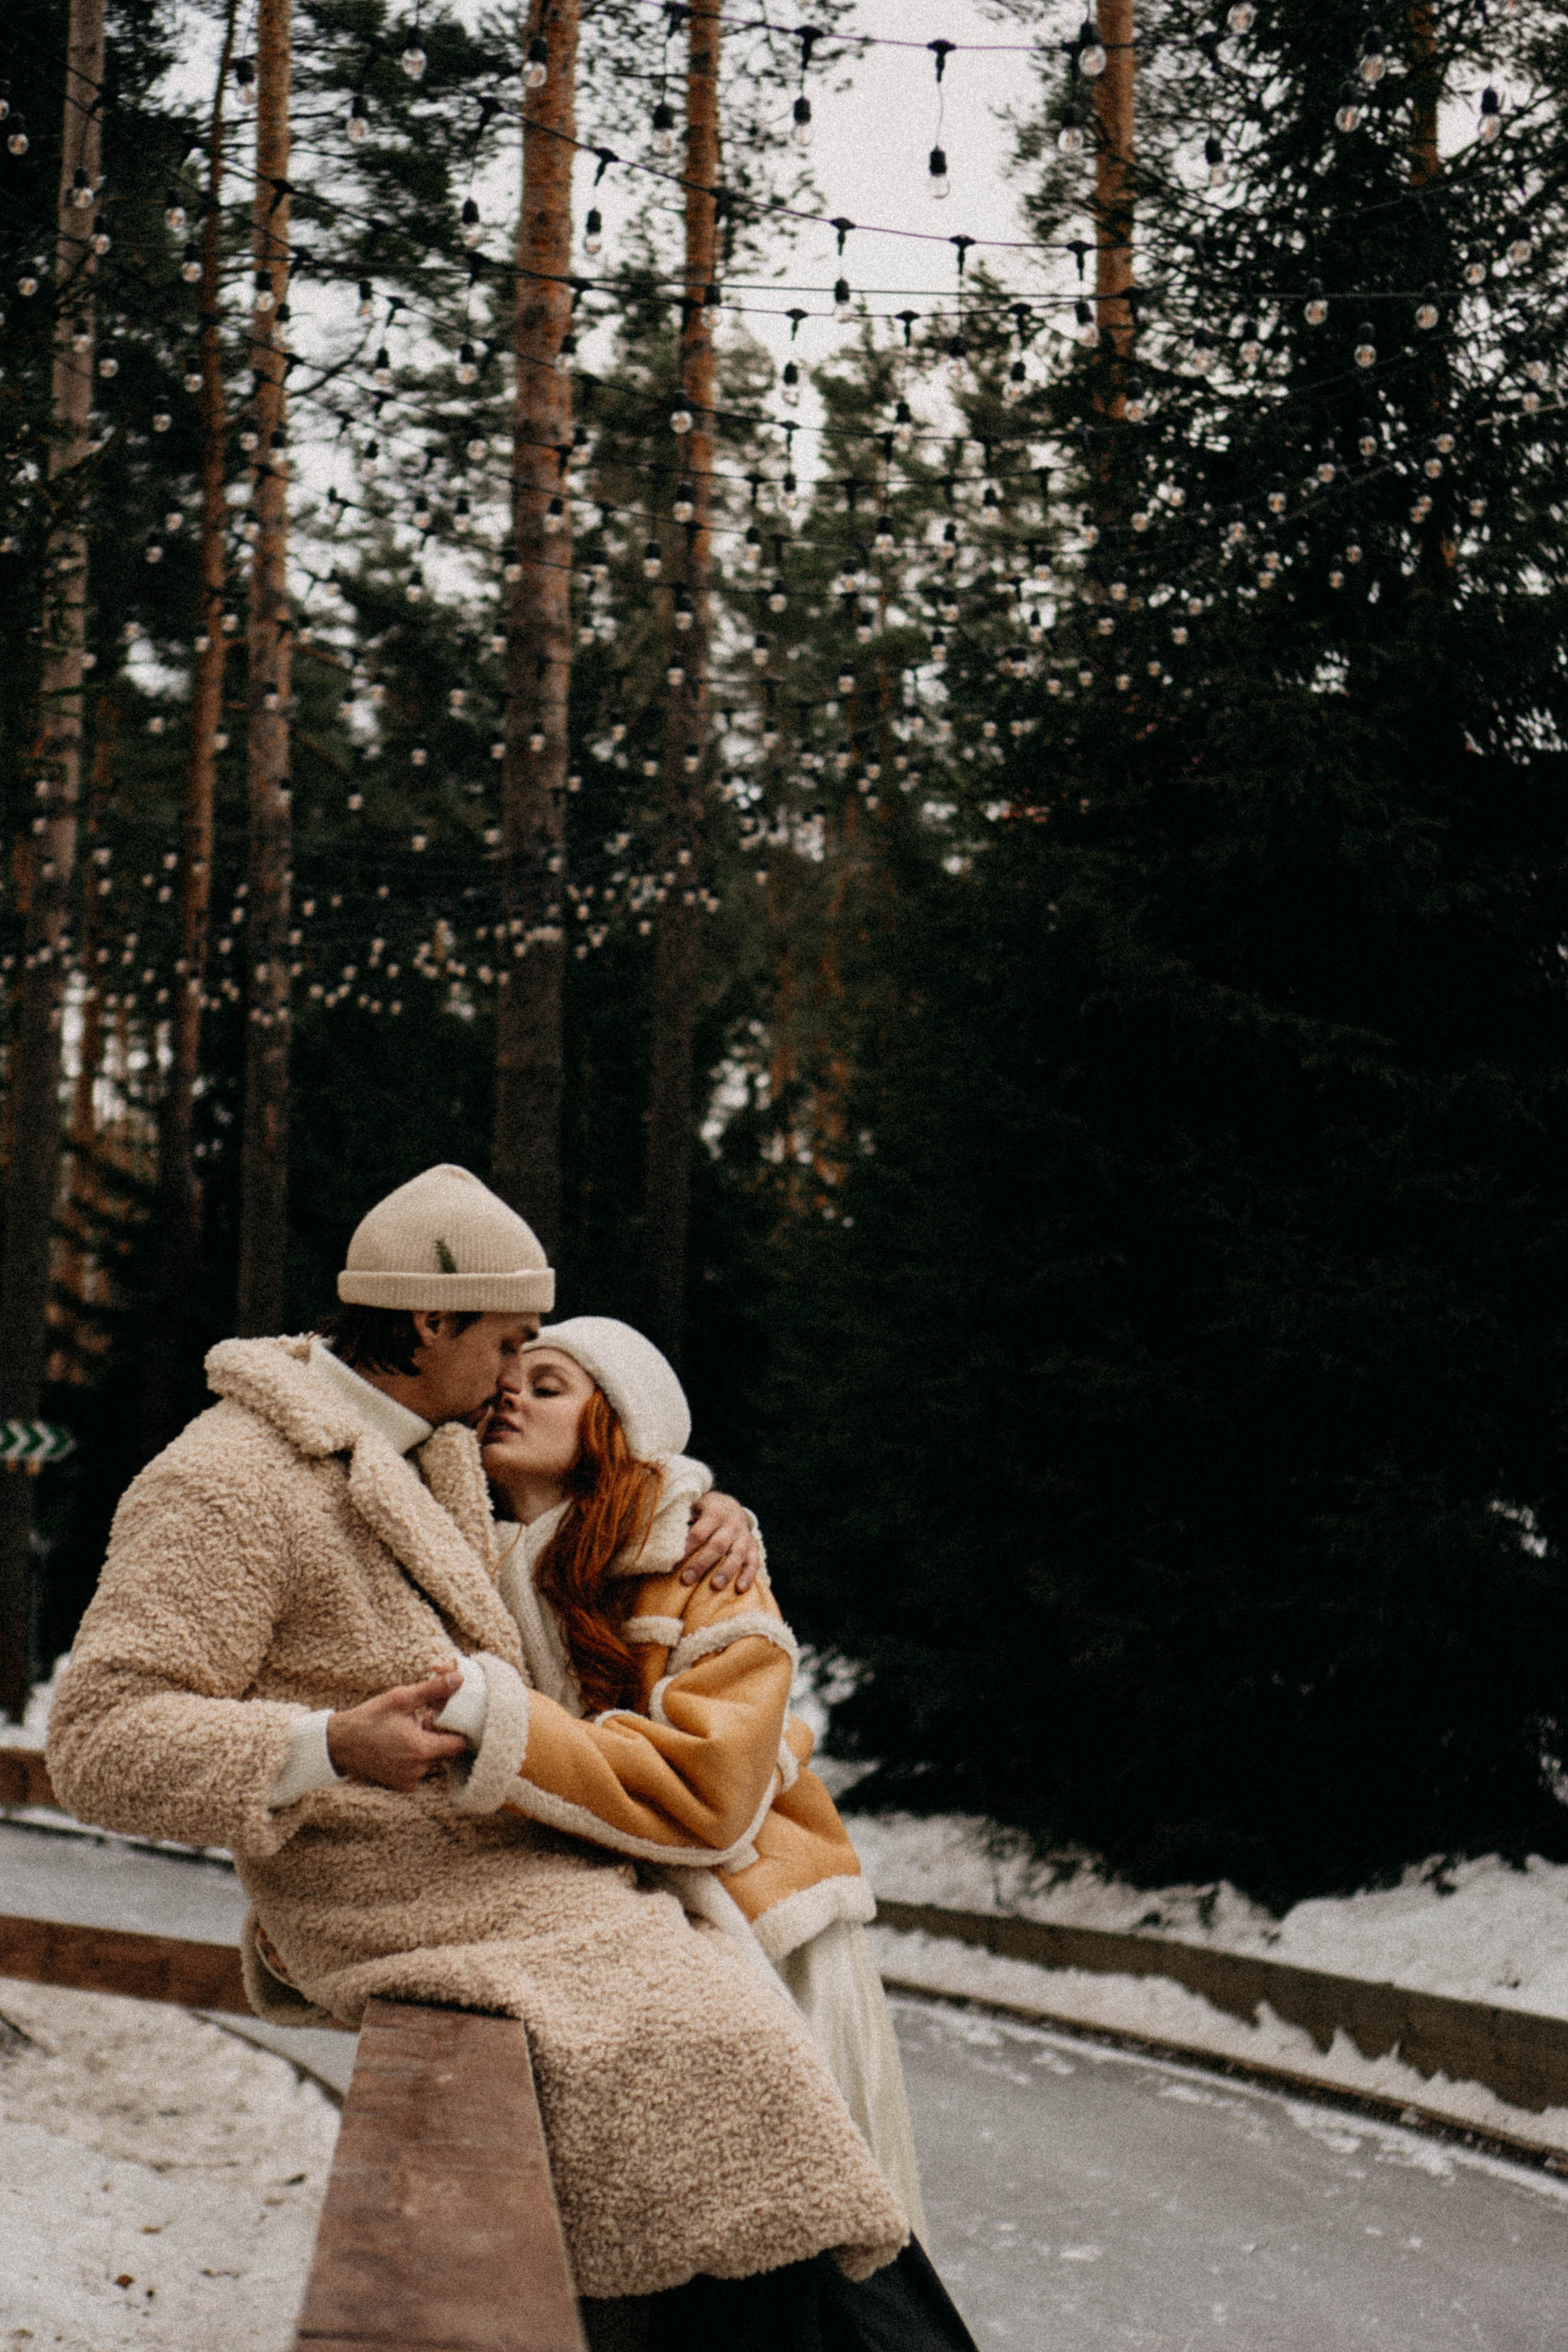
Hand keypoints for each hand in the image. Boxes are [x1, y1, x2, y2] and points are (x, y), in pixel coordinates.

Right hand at [327, 1667, 469, 1792]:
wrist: (338, 1744)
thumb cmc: (369, 1719)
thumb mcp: (401, 1698)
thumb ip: (433, 1689)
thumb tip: (459, 1678)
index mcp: (421, 1750)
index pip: (459, 1744)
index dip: (457, 1728)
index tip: (444, 1716)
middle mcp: (418, 1771)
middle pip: (446, 1752)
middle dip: (438, 1734)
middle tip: (421, 1718)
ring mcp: (409, 1781)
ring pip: (432, 1760)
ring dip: (426, 1745)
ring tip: (407, 1730)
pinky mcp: (401, 1786)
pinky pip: (419, 1770)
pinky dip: (415, 1757)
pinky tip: (400, 1744)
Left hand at [680, 1492, 760, 1593]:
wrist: (731, 1506)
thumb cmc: (703, 1513)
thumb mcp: (693, 1509)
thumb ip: (682, 1523)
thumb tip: (662, 1543)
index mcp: (714, 1512)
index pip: (699, 1532)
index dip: (686, 1548)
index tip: (672, 1564)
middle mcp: (731, 1523)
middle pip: (717, 1545)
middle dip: (702, 1563)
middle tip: (687, 1579)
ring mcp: (744, 1536)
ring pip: (737, 1554)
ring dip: (726, 1571)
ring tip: (716, 1586)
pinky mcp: (753, 1547)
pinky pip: (753, 1562)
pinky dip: (748, 1575)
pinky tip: (740, 1588)